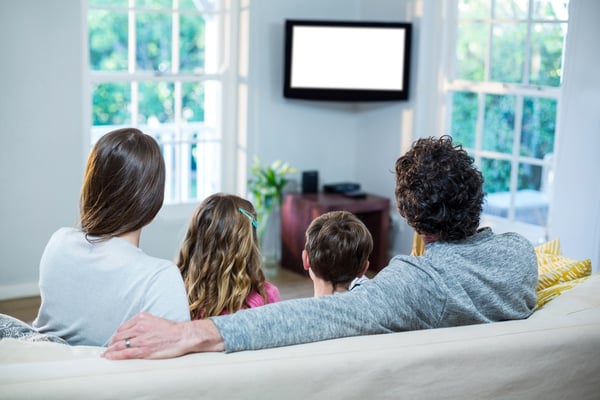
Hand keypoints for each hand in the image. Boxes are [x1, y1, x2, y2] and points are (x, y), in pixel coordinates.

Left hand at [102, 312, 223, 359]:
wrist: (182, 336)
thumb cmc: (171, 330)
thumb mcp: (155, 320)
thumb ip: (144, 324)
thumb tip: (135, 331)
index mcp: (142, 318)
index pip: (123, 327)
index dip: (117, 335)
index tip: (115, 339)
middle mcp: (139, 327)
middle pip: (119, 336)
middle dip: (112, 343)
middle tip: (109, 348)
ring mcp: (140, 339)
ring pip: (120, 344)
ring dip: (110, 350)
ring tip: (106, 354)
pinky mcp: (143, 349)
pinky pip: (125, 353)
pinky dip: (115, 355)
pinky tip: (110, 357)